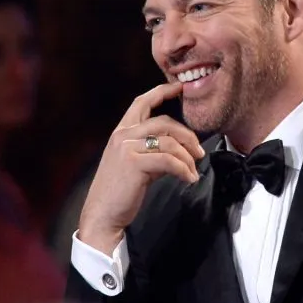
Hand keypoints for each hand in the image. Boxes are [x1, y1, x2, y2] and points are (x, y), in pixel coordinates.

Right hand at [78, 82, 204, 254]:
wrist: (103, 214)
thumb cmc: (121, 191)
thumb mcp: (137, 164)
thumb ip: (154, 150)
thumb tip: (180, 148)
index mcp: (121, 132)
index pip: (142, 102)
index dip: (161, 91)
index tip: (179, 87)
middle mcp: (122, 135)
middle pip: (164, 122)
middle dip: (187, 135)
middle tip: (199, 151)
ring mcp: (127, 148)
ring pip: (169, 142)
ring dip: (188, 157)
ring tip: (193, 171)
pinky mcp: (134, 163)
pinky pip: (169, 160)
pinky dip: (184, 170)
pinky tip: (189, 179)